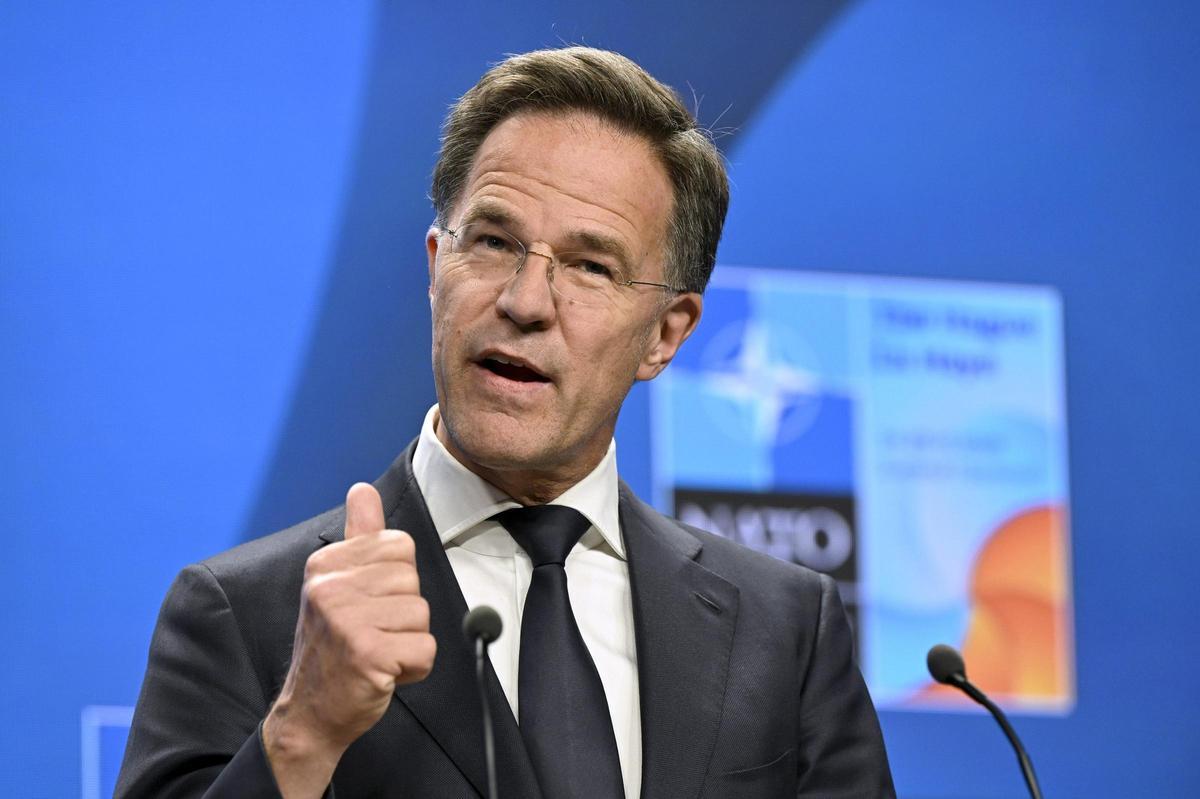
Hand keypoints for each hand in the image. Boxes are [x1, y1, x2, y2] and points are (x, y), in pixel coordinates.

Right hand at [263, 483, 436, 797]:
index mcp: (325, 563)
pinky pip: (425, 649)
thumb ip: (359, 536)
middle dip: (403, 613)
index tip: (367, 605)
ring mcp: (346, 619)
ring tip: (375, 654)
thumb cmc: (333, 647)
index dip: (395, 582)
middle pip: (412, 580)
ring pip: (422, 614)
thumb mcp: (337, 585)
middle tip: (370, 634)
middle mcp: (329, 586)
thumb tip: (363, 489)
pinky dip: (413, 668)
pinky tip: (382, 674)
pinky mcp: (366, 653)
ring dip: (408, 642)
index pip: (399, 546)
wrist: (309, 714)